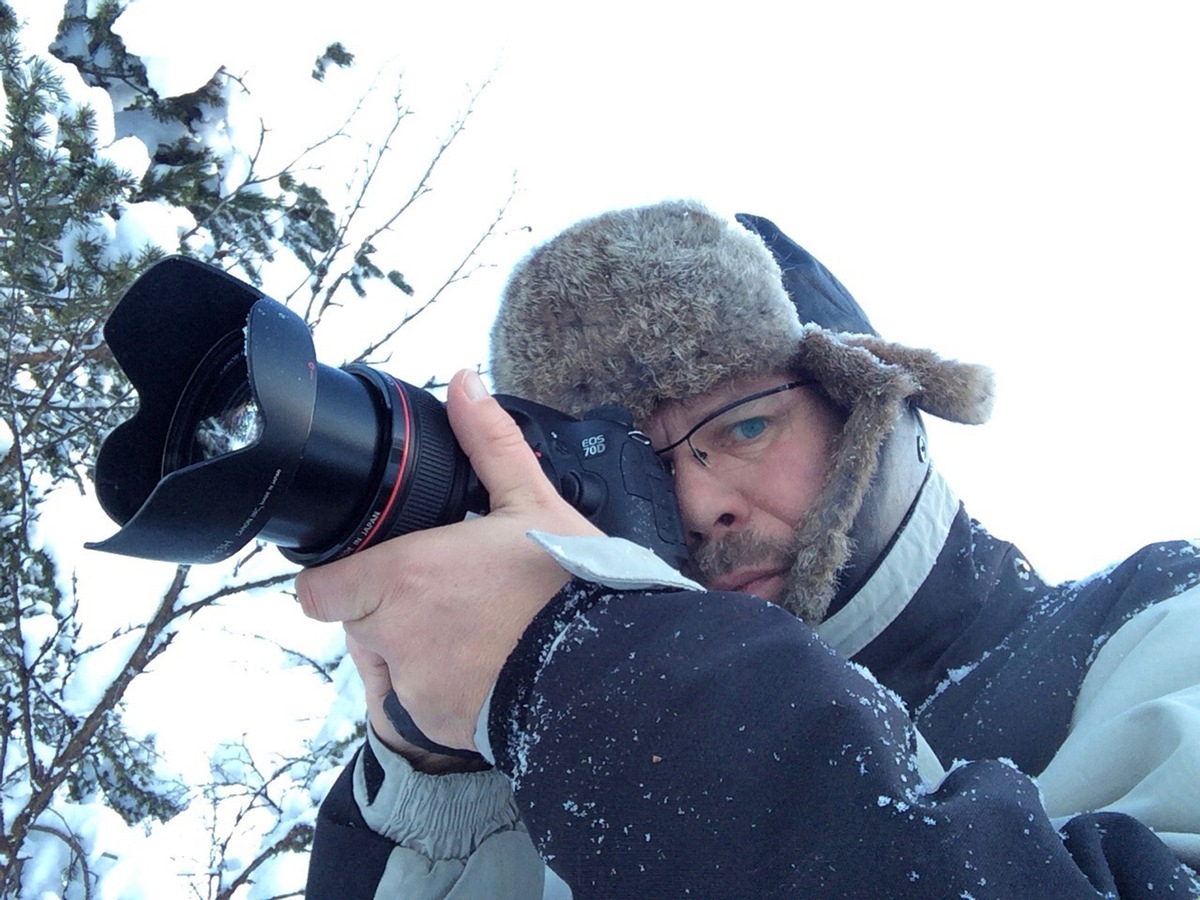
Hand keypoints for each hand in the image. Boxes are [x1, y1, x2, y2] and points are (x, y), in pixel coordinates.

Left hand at [297, 369, 601, 753]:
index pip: (318, 589)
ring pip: (386, 664)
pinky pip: (415, 705)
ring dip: (411, 648)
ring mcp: (413, 687)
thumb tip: (464, 382)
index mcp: (404, 576)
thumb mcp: (533, 502)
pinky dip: (438, 689)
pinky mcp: (436, 726)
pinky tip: (485, 666)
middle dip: (386, 607)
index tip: (374, 568)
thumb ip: (488, 441)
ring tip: (472, 631)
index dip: (339, 577)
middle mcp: (394, 636)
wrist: (608, 669)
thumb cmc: (569, 586)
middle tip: (447, 593)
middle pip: (357, 622)